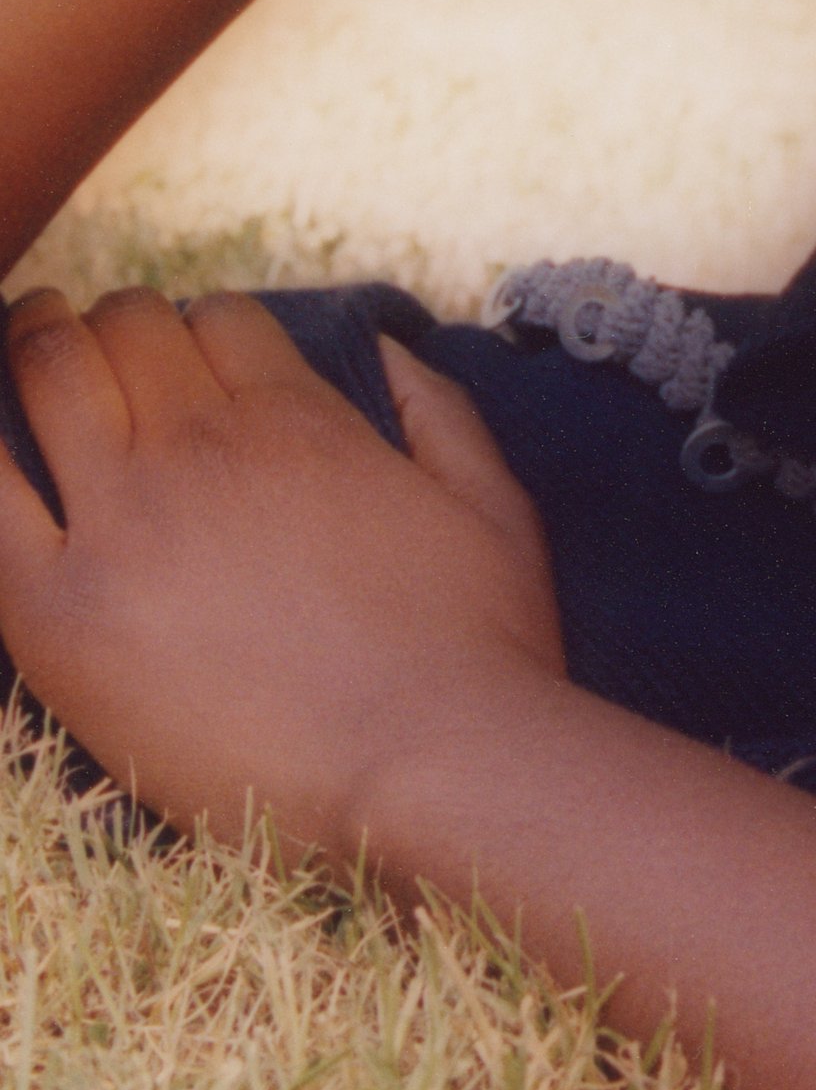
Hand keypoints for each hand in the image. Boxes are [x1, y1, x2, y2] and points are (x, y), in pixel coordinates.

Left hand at [0, 290, 564, 863]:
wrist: (425, 772)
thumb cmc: (477, 650)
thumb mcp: (495, 503)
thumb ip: (440, 409)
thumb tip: (387, 347)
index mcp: (301, 421)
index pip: (218, 318)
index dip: (201, 325)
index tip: (189, 356)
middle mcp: (203, 449)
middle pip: (126, 329)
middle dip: (113, 324)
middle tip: (100, 347)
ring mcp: (123, 525)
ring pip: (51, 374)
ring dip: (36, 344)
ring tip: (29, 349)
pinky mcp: (57, 614)